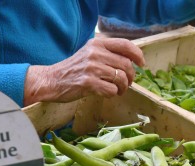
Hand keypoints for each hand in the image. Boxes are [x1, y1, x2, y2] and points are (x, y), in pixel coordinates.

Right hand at [23, 37, 144, 105]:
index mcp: (98, 43)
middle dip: (131, 77)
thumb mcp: (90, 53)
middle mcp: (95, 53)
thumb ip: (108, 53)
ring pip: (121, 79)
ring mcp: (92, 68)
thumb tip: (132, 61)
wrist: (52, 80)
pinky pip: (112, 90)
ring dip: (124, 88)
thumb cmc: (75, 69)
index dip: (138, 55)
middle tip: (127, 83)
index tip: (142, 64)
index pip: (125, 45)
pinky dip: (113, 94)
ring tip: (118, 90)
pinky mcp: (88, 83)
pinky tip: (108, 93)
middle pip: (126, 65)